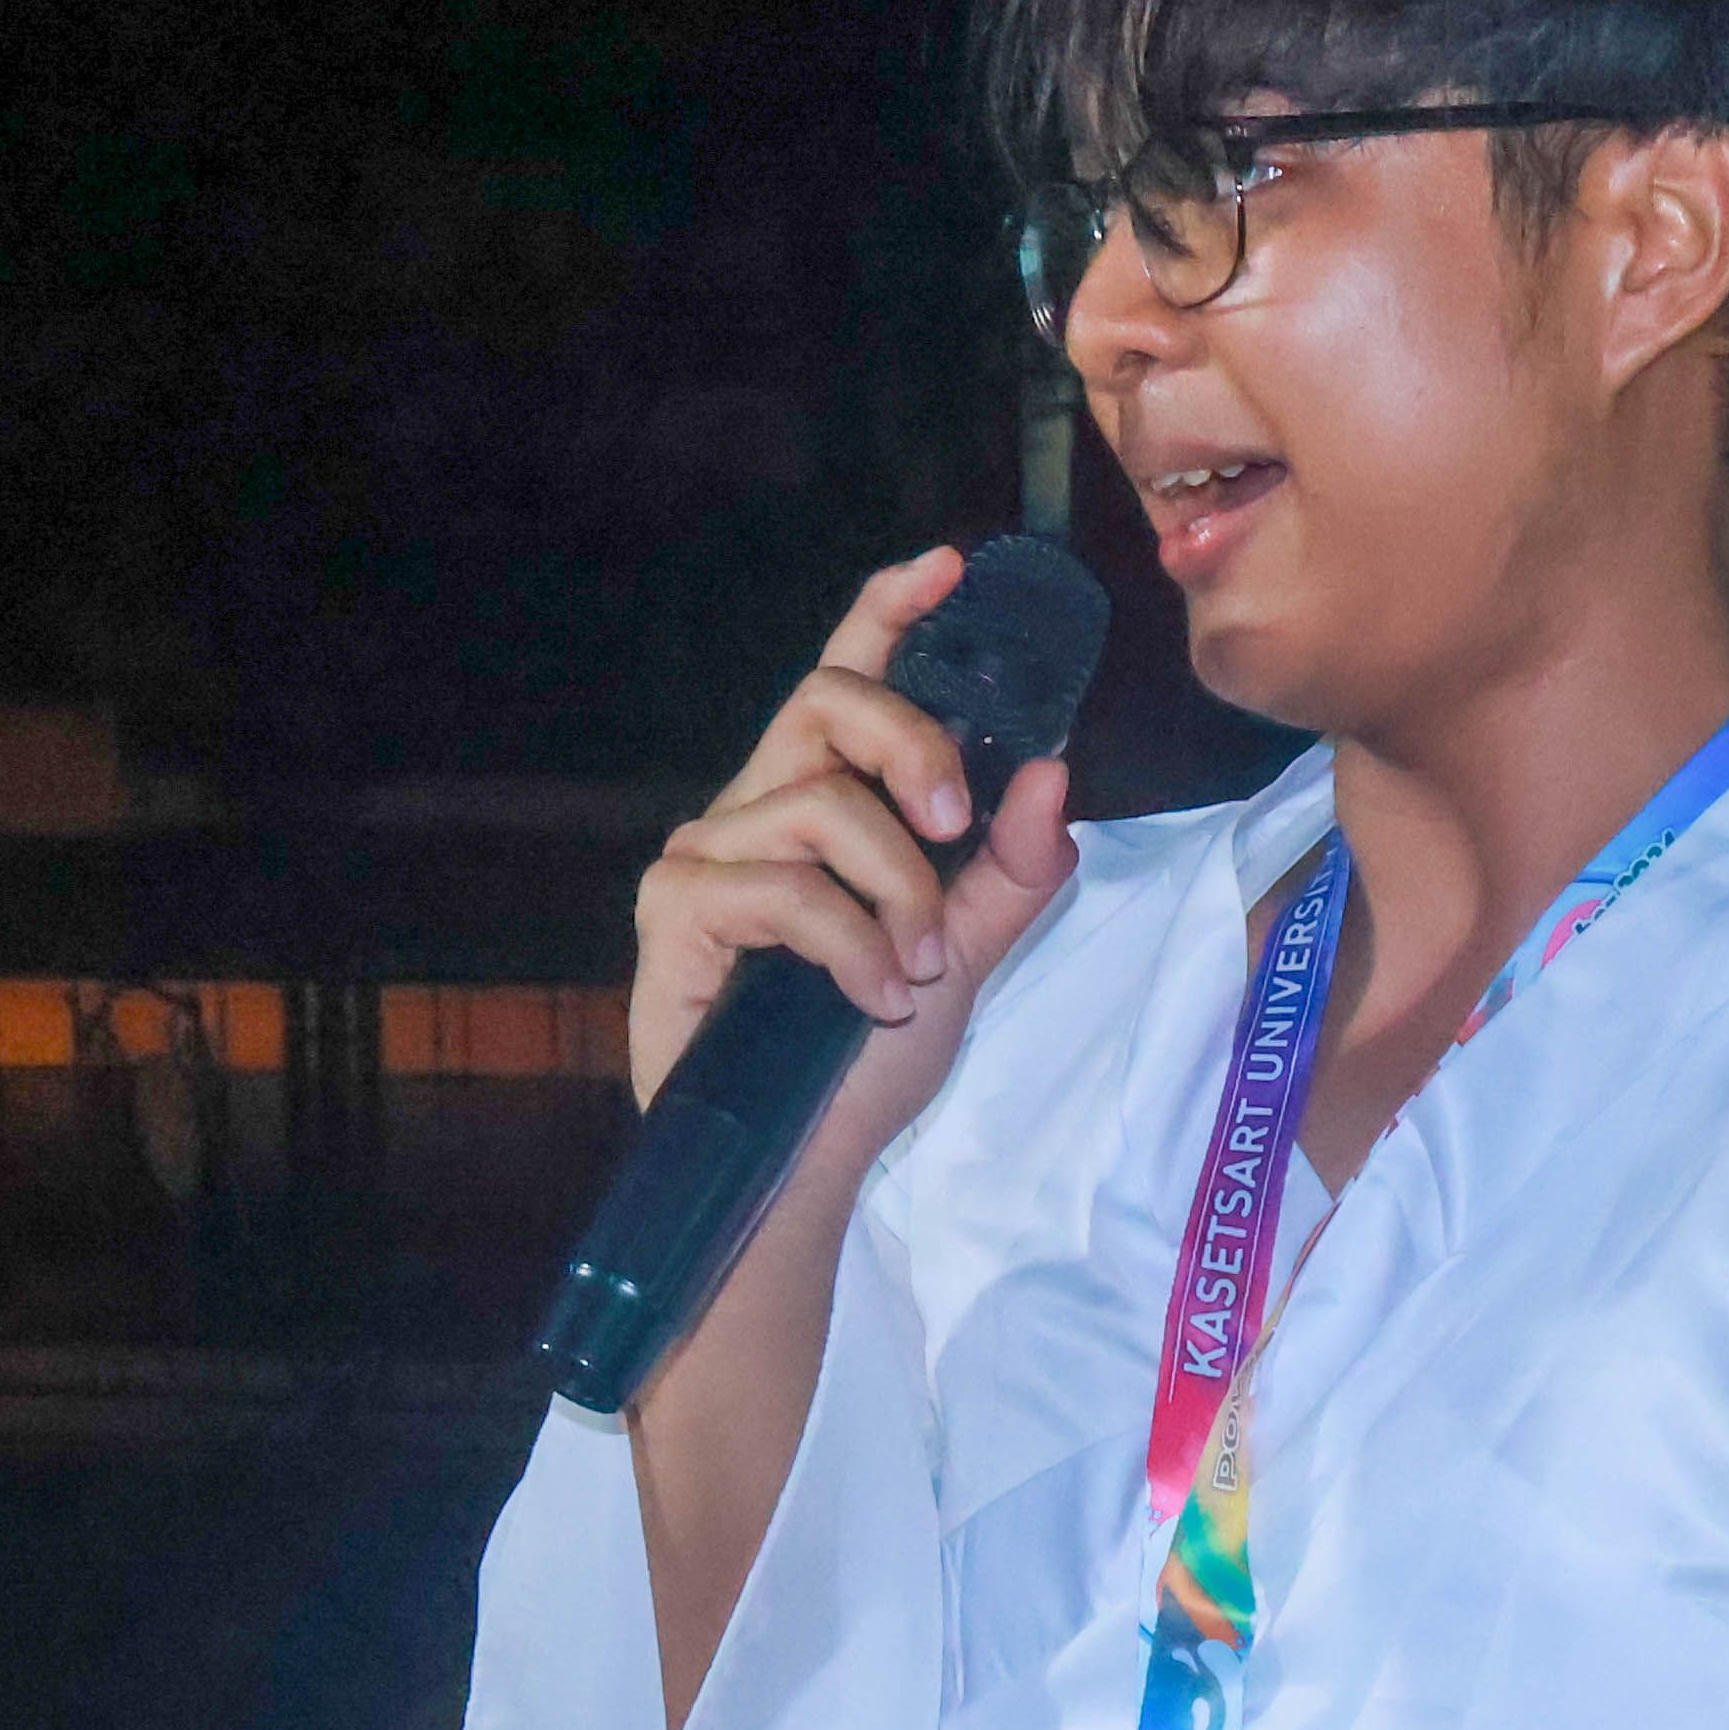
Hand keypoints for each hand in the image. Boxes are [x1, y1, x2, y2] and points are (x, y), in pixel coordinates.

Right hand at [627, 544, 1079, 1108]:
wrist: (801, 1163)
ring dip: (899, 893)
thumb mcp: (965, 954)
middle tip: (956, 828)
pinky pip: (785, 887)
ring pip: (824, 805)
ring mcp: (706, 852)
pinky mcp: (674, 906)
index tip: (948, 566)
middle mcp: (756, 807)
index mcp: (822, 801)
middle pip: (831, 701)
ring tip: (916, 972)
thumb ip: (1009, 869)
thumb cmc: (865, 1059)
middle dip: (915, 745)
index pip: (848, 678)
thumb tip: (1054, 770)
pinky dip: (851, 945)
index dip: (889, 611)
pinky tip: (871, 997)